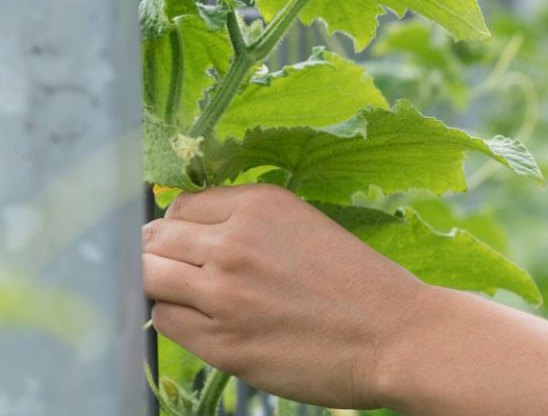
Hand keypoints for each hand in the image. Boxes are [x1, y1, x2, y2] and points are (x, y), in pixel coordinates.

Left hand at [141, 185, 424, 409]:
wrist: (399, 337)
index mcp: (261, 205)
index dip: (179, 229)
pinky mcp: (223, 343)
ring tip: (190, 299)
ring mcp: (224, 295)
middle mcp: (235, 242)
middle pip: (153, 240)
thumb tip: (189, 233)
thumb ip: (250, 225)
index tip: (189, 246)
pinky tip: (208, 325)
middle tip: (179, 274)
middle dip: (159, 256)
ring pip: (148, 278)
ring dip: (162, 288)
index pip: (180, 207)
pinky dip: (177, 321)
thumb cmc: (362, 286)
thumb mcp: (307, 228)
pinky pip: (165, 321)